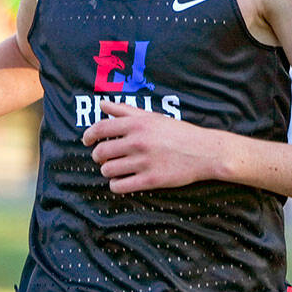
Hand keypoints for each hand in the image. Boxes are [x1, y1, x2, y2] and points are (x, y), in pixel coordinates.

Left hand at [81, 100, 216, 192]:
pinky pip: (119, 186)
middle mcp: (137, 142)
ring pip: (108, 170)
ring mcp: (143, 162)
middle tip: (104, 157)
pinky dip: (116, 185)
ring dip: (108, 171)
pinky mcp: (150, 180)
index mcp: (137, 124)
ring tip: (116, 169)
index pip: (100, 128)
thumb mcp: (152, 116)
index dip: (88, 135)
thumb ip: (125, 110)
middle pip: (101, 152)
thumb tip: (102, 104)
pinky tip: (122, 181)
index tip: (86, 140)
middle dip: (99, 156)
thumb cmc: (177, 132)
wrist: (204, 152)